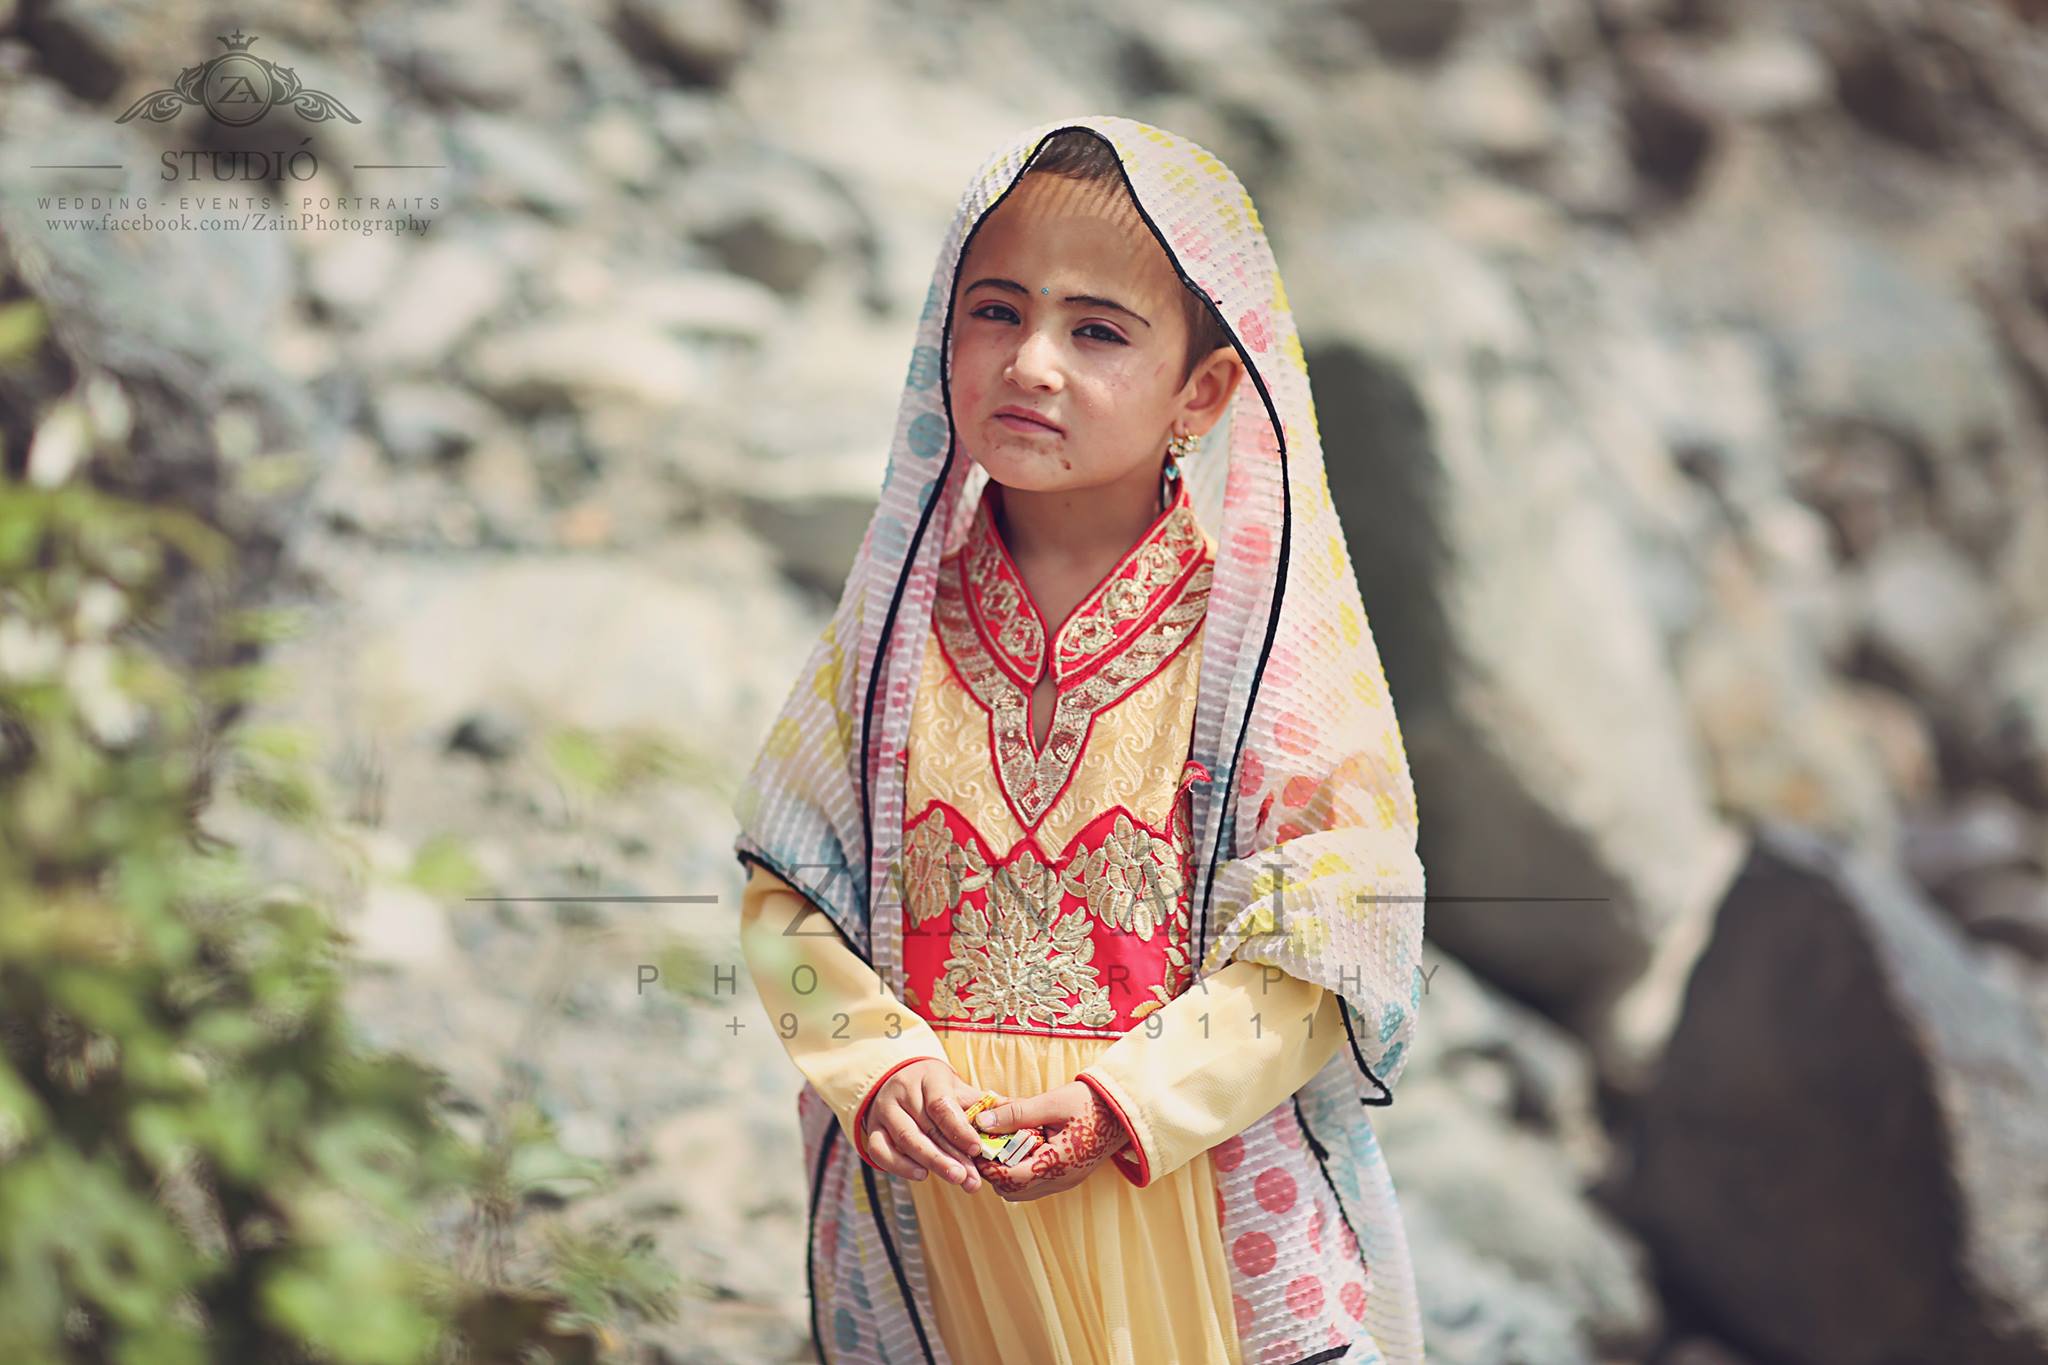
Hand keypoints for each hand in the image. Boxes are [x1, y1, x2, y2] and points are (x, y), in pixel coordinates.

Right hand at [860, 1058, 987, 1191]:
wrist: (901, 1079)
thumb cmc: (936, 1089)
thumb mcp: (959, 1089)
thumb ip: (984, 1104)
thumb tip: (1018, 1112)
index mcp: (928, 1077)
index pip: (941, 1104)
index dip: (959, 1128)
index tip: (976, 1149)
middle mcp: (902, 1091)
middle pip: (926, 1126)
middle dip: (951, 1156)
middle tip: (970, 1179)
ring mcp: (884, 1110)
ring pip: (905, 1139)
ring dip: (932, 1162)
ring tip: (955, 1179)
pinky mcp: (872, 1129)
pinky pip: (880, 1151)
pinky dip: (899, 1166)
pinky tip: (922, 1174)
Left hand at [970, 1080, 1129, 1202]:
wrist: (1127, 1110)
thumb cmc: (1091, 1103)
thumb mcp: (1052, 1102)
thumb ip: (1016, 1113)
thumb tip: (983, 1121)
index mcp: (1057, 1164)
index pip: (1009, 1179)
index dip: (988, 1166)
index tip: (976, 1148)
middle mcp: (1061, 1180)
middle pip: (1012, 1191)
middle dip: (995, 1170)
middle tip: (989, 1144)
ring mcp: (1066, 1181)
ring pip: (1023, 1190)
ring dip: (1009, 1171)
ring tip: (1006, 1143)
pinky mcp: (1069, 1176)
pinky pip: (1037, 1182)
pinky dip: (1023, 1169)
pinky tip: (1023, 1145)